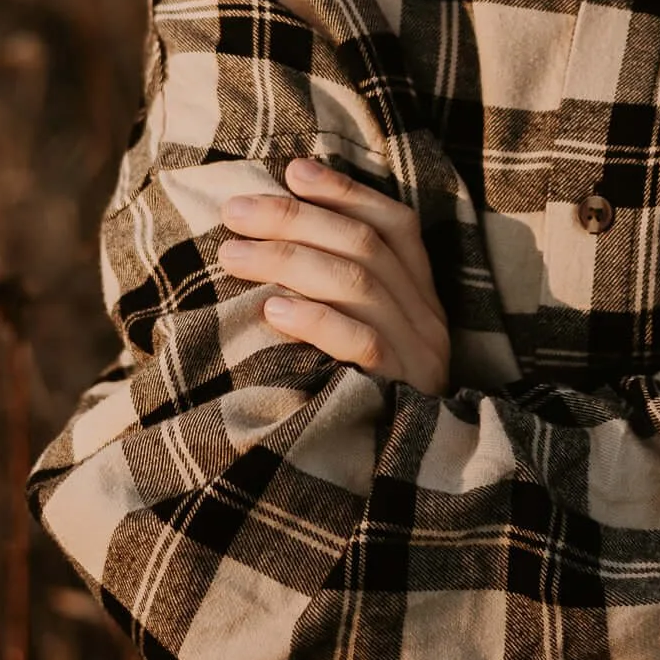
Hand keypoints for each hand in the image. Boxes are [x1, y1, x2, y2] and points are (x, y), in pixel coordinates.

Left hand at [216, 158, 450, 395]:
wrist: (386, 489)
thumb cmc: (353, 401)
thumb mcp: (353, 337)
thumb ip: (330, 288)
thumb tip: (270, 228)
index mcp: (421, 299)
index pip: (395, 225)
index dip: (344, 192)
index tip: (291, 170)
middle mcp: (428, 321)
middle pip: (365, 246)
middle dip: (296, 218)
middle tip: (234, 210)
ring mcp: (418, 356)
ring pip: (358, 284)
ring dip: (287, 259)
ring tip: (231, 253)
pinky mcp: (398, 393)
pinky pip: (359, 342)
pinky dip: (313, 318)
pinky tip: (270, 308)